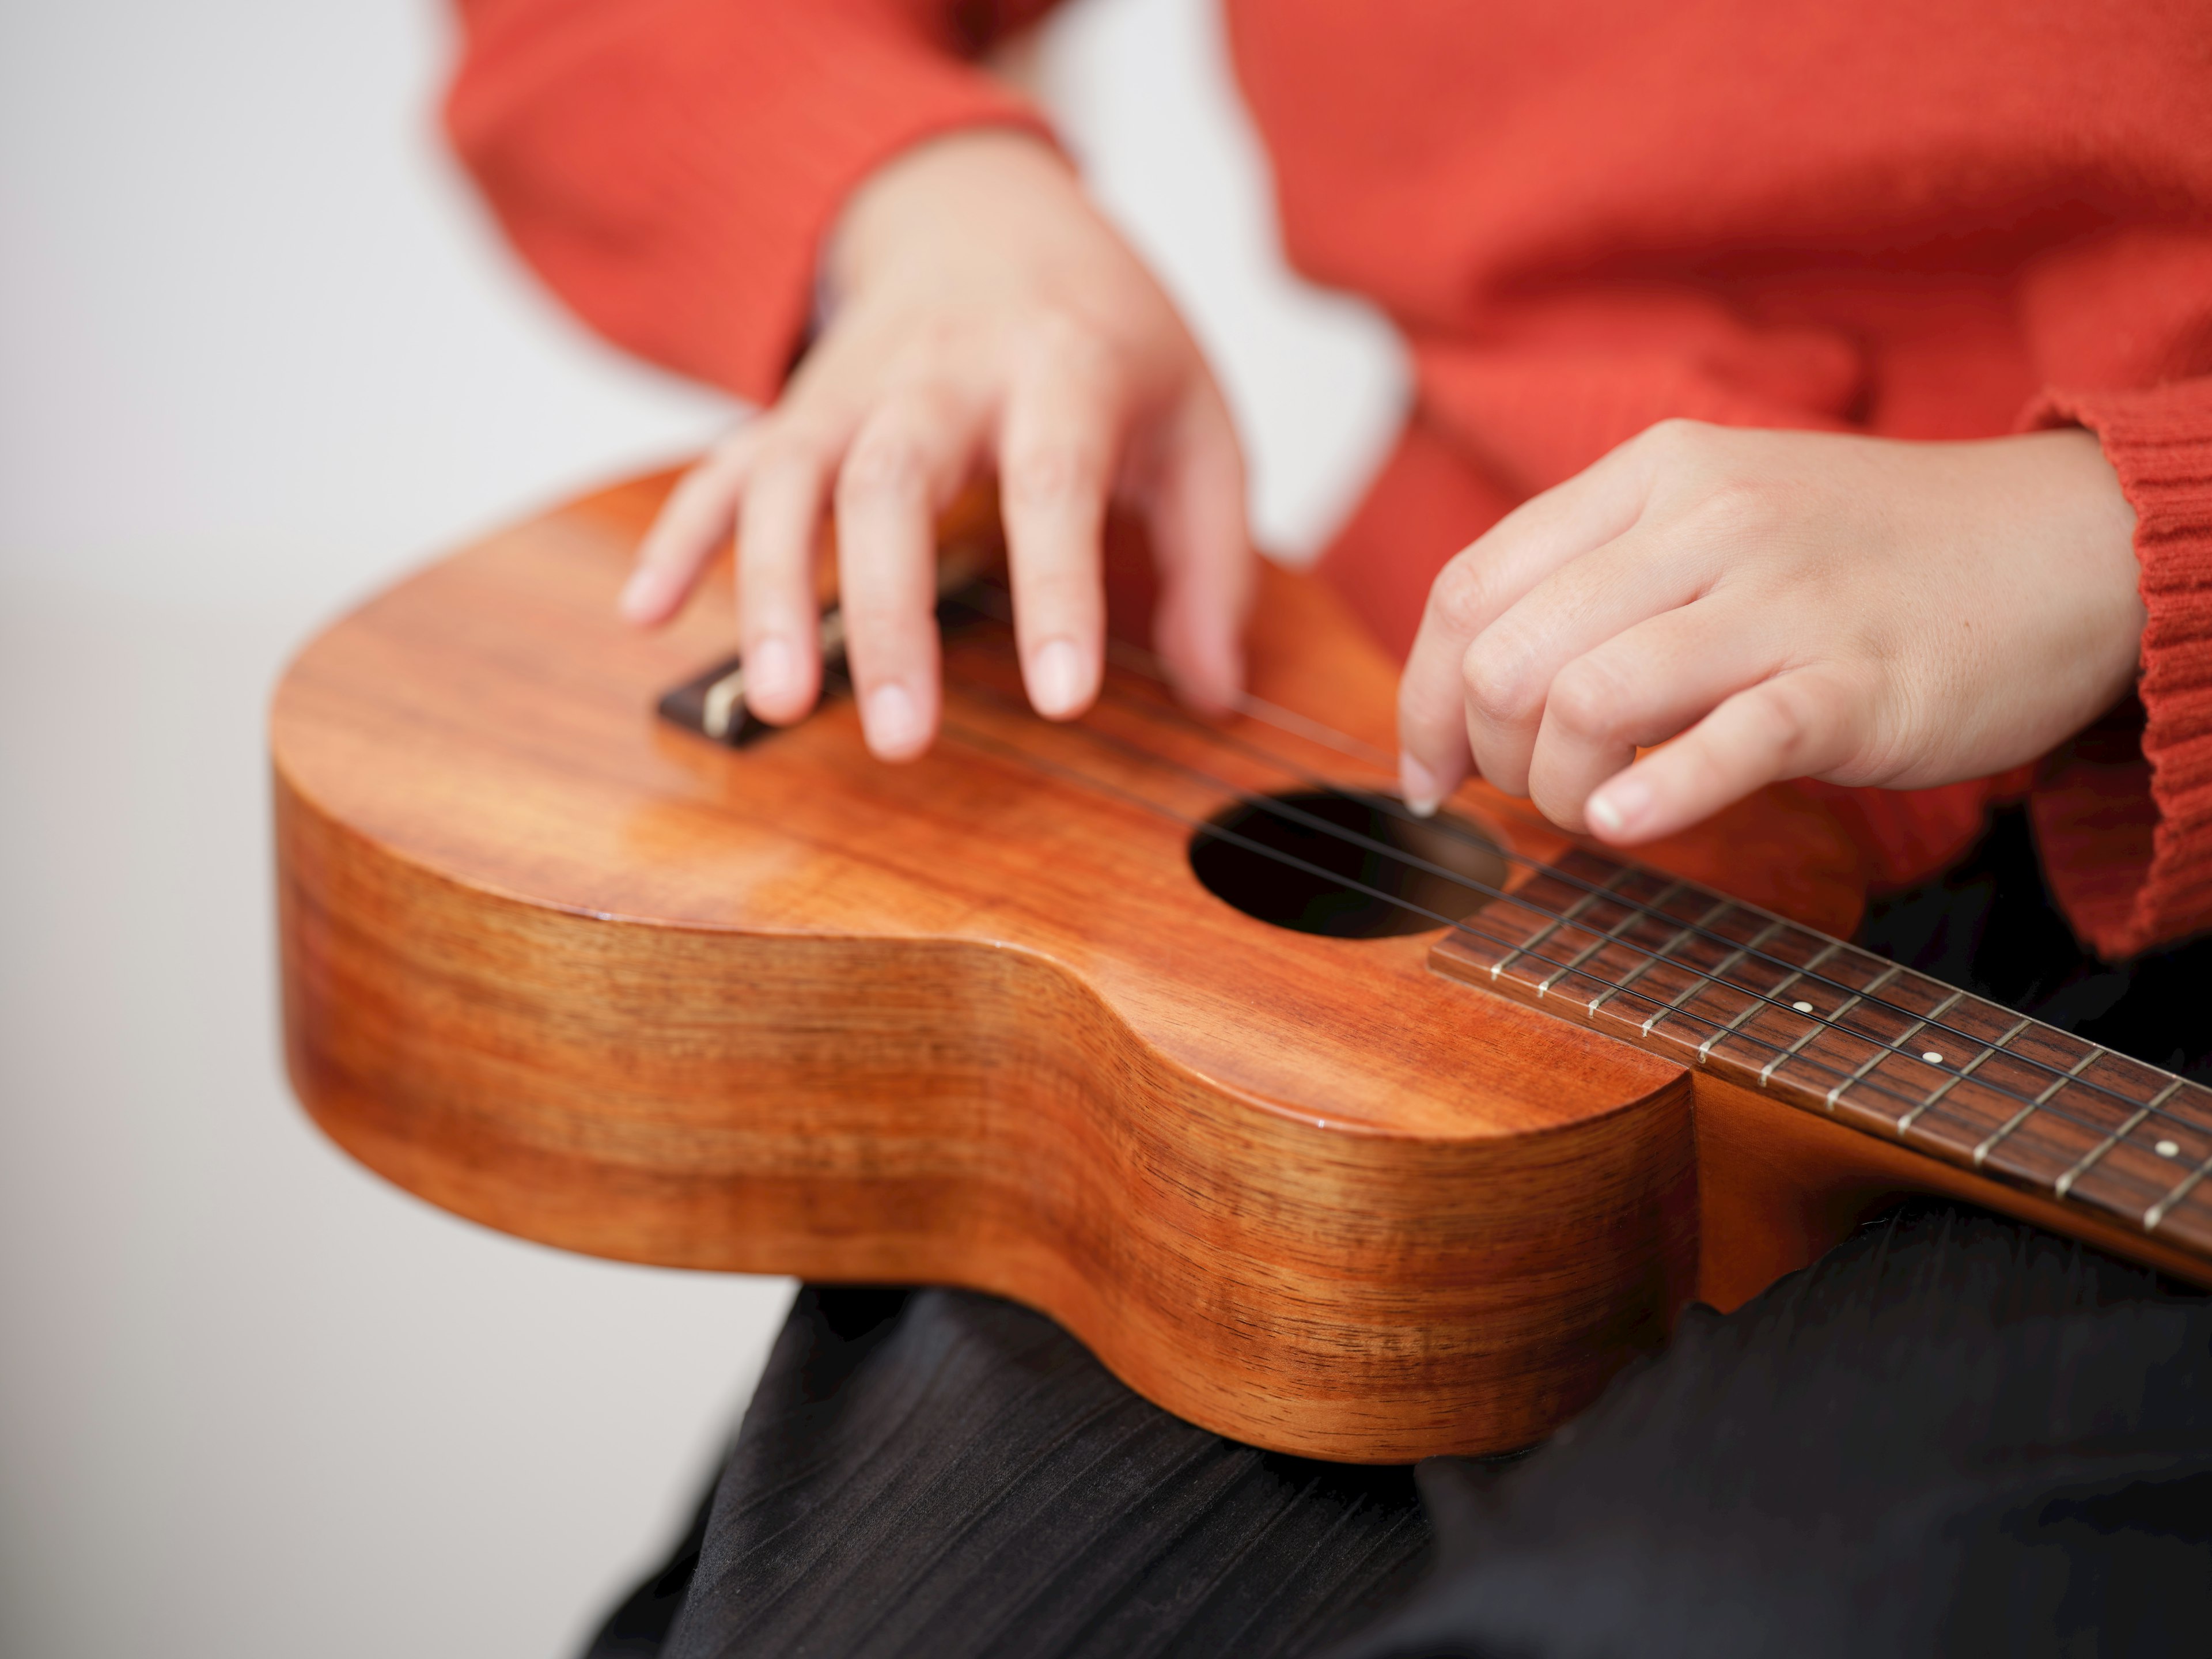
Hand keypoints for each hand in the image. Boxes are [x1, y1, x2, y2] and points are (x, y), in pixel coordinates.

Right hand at [618, 129, 1249, 759]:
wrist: (988, 210)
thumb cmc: (1107, 337)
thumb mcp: (1198, 426)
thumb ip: (1212, 562)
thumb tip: (1217, 694)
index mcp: (1063, 366)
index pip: (1054, 481)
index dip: (1056, 591)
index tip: (1062, 701)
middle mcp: (943, 370)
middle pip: (894, 482)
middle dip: (888, 614)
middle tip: (901, 739)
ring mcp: (852, 386)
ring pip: (791, 477)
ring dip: (771, 590)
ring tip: (778, 702)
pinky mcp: (793, 407)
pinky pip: (721, 467)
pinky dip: (677, 537)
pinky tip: (647, 614)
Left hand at [1396, 421, 2144, 842]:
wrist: (2068, 546)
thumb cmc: (1864, 556)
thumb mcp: (1713, 521)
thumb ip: (1600, 580)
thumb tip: (1475, 689)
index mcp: (1650, 476)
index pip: (1470, 590)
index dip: (1422, 698)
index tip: (1432, 772)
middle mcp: (1703, 523)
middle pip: (1508, 658)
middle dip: (1489, 755)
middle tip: (1534, 794)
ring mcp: (1782, 600)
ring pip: (1587, 699)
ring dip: (1557, 788)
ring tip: (1594, 810)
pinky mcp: (1857, 682)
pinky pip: (1727, 740)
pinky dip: (1656, 794)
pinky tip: (1629, 821)